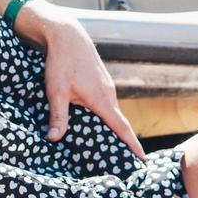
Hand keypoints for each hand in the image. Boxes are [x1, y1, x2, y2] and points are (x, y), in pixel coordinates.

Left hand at [37, 15, 146, 159]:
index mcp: (102, 99)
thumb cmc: (61, 62)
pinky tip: (95, 123)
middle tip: (124, 162)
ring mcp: (106, 87)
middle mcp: (109, 94)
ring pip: (111, 112)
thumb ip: (58, 116)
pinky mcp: (100, 81)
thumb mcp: (56, 91)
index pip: (122, 127)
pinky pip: (105, 104)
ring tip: (110, 147)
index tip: (143, 159)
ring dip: (112, 128)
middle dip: (122, 141)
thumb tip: (54, 138)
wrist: (66, 35)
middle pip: (119, 122)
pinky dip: (104, 115)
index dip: (132, 144)